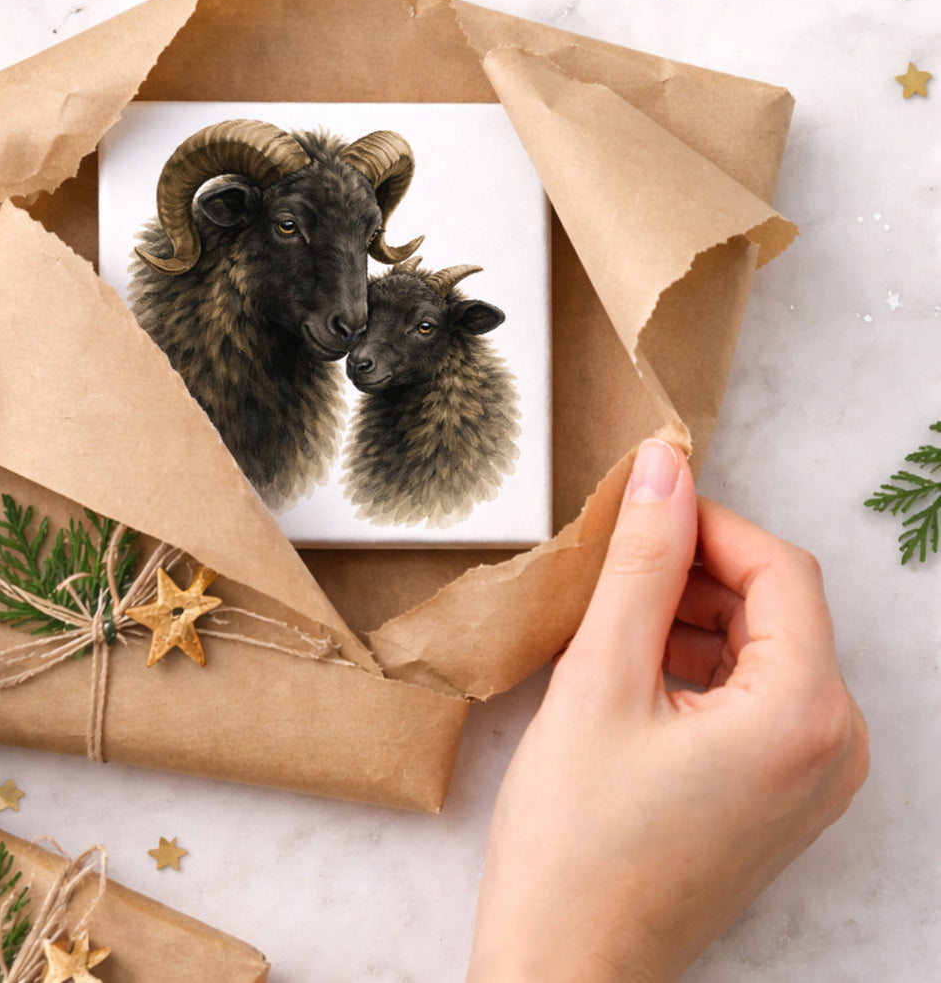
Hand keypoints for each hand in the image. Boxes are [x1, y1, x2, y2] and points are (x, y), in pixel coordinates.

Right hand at [468, 438, 869, 982]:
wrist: (567, 967)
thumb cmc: (576, 842)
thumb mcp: (600, 679)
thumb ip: (640, 563)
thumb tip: (664, 469)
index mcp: (805, 714)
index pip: (779, 568)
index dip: (706, 523)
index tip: (637, 508)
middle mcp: (834, 748)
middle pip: (776, 607)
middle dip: (694, 573)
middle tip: (609, 571)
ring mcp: (813, 779)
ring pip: (761, 649)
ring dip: (690, 618)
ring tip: (608, 627)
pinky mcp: (781, 797)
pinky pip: (755, 698)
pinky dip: (696, 667)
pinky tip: (629, 675)